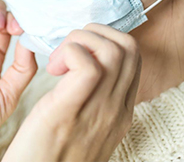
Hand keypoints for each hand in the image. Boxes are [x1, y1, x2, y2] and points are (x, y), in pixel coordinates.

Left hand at [1, 23, 141, 161]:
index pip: (133, 59)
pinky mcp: (69, 111)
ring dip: (81, 40)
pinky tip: (53, 68)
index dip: (106, 41)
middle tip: (68, 50)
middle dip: (96, 33)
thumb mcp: (84, 128)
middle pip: (129, 47)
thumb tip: (85, 68)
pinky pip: (87, 65)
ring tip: (59, 59)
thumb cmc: (49, 156)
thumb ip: (93, 101)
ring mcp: (98, 112)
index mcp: (120, 113)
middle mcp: (116, 110)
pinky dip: (70, 52)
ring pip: (113, 50)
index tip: (79, 50)